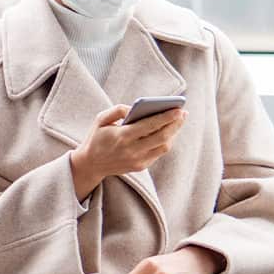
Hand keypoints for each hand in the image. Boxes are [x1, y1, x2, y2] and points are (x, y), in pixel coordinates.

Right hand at [69, 104, 186, 198]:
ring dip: (173, 133)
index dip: (166, 117)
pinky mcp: (140, 166)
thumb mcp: (100, 119)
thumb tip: (136, 107)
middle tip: (182, 113)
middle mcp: (131, 150)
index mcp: (121, 136)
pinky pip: (158, 153)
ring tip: (178, 121)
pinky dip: (165, 141)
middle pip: (162, 137)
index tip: (178, 109)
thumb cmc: (97, 137)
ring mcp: (137, 160)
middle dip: (175, 124)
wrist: (90, 164)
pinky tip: (168, 132)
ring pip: (164, 146)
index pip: (149, 126)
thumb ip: (118, 110)